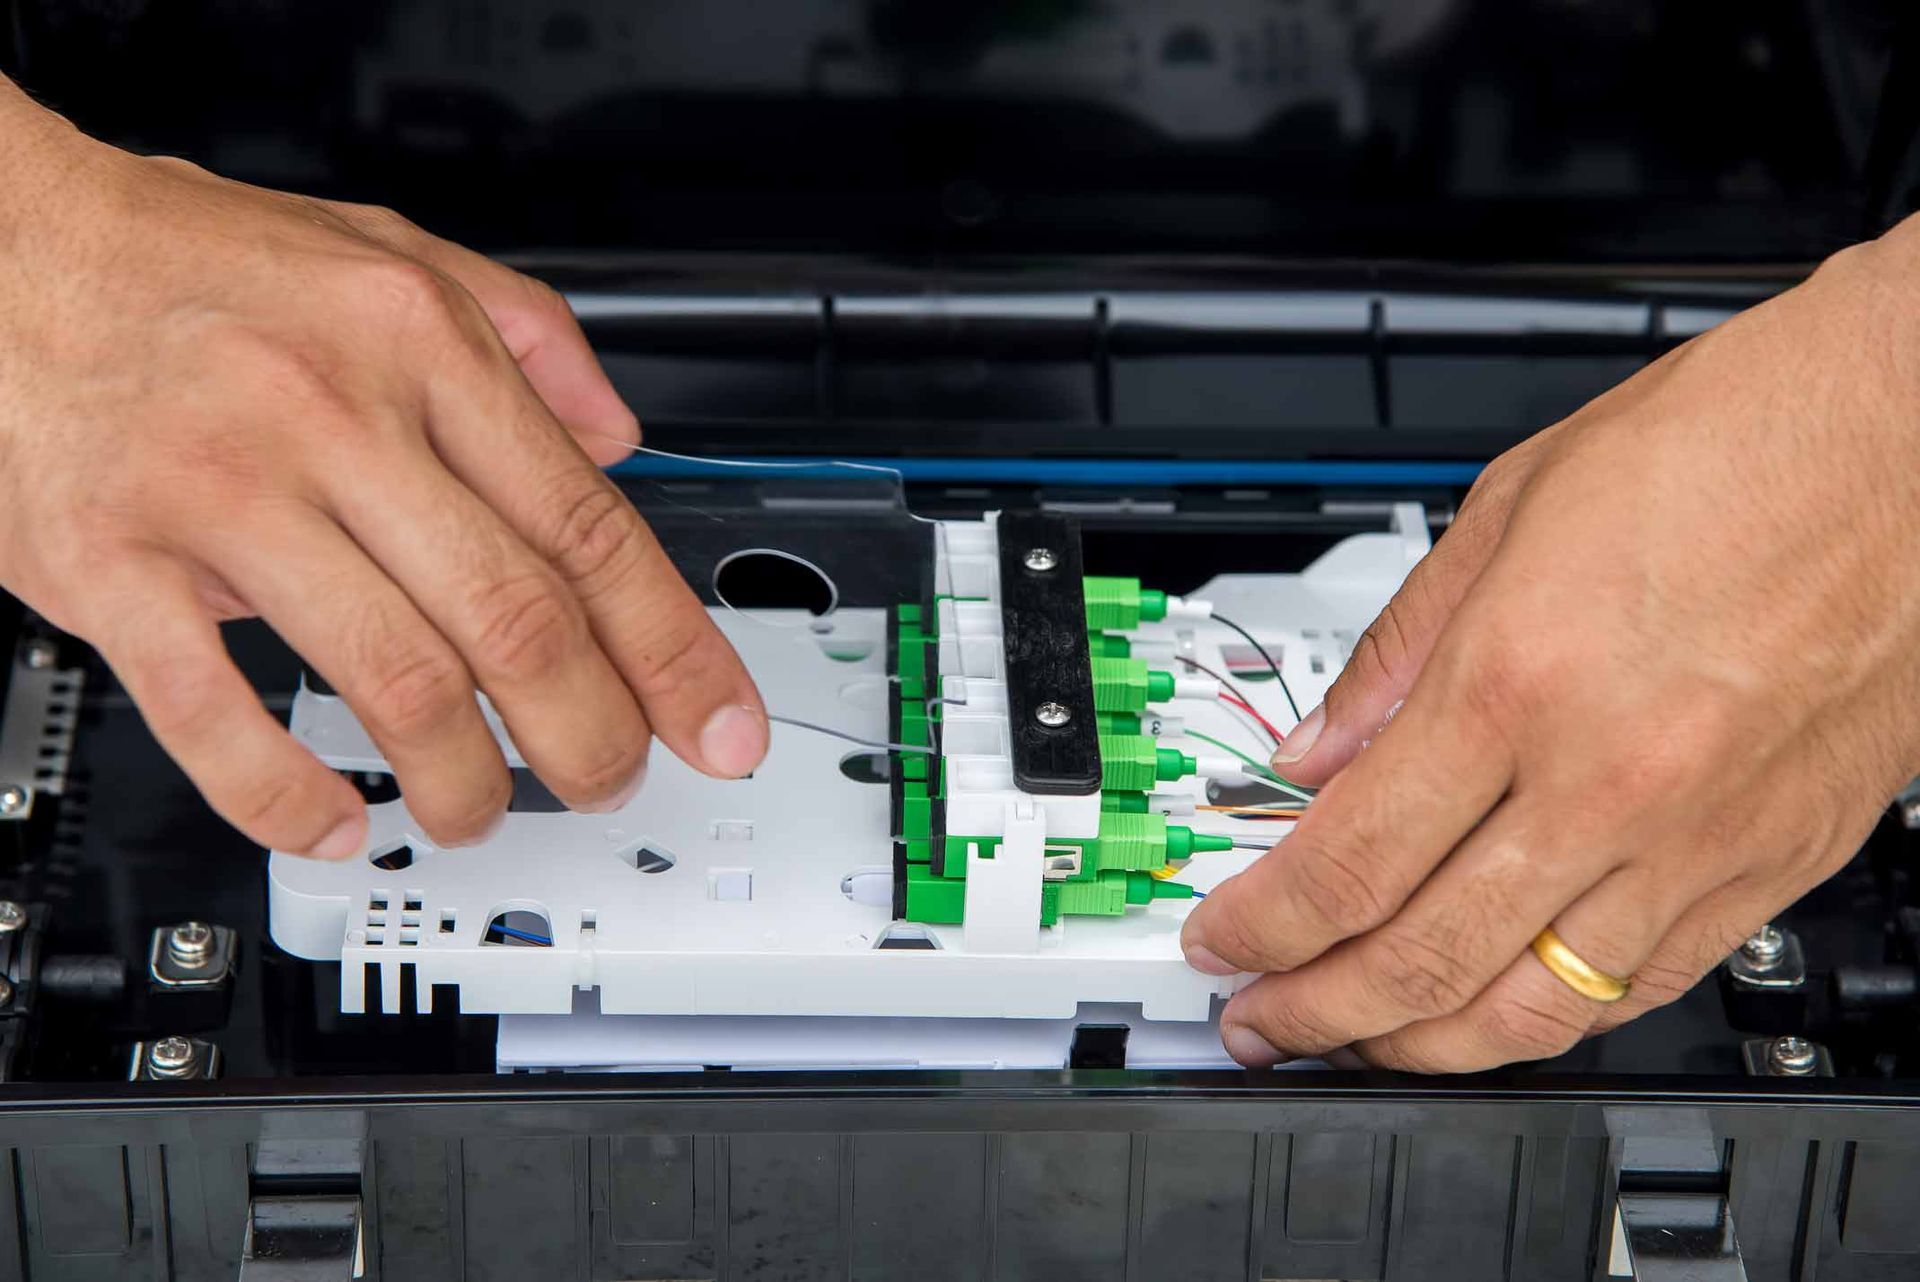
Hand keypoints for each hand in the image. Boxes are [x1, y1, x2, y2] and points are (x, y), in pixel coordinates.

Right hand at [0, 82, 768, 858]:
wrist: (2, 238)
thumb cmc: (196, 261)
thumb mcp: (391, 250)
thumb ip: (528, 333)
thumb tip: (619, 434)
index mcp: (418, 348)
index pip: (588, 528)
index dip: (673, 648)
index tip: (715, 723)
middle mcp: (332, 416)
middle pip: (515, 620)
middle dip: (589, 734)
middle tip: (609, 781)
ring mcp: (219, 493)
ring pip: (393, 678)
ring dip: (462, 779)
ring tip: (481, 809)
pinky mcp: (106, 560)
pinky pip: (213, 711)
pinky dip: (285, 794)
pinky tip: (331, 819)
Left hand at [1182, 218, 1919, 1070]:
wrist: (1909, 436)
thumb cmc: (1731, 444)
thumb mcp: (1511, 509)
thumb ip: (1399, 653)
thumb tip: (1321, 753)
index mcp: (1518, 682)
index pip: (1350, 860)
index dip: (1265, 923)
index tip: (1224, 938)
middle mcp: (1609, 779)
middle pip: (1423, 957)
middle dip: (1317, 1009)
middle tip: (1263, 1018)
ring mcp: (1700, 836)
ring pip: (1533, 1004)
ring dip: (1422, 1044)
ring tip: (1358, 1042)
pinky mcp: (1773, 863)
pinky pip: (1642, 984)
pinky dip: (1551, 1018)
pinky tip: (1495, 1013)